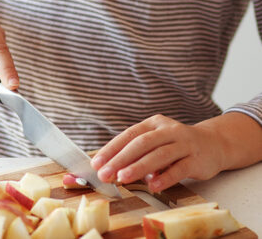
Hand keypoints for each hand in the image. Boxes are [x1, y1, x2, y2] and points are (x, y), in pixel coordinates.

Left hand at [91, 114, 225, 191]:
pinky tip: (153, 186)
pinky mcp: (197, 159)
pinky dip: (165, 177)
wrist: (214, 144)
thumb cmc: (178, 145)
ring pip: (159, 154)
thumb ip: (139, 153)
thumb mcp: (158, 142)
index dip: (112, 148)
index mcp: (155, 123)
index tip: (97, 163)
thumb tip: (112, 167)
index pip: (130, 134)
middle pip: (142, 143)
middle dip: (121, 159)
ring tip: (122, 178)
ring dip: (139, 167)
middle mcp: (169, 130)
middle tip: (105, 173)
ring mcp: (184, 143)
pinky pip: (179, 168)